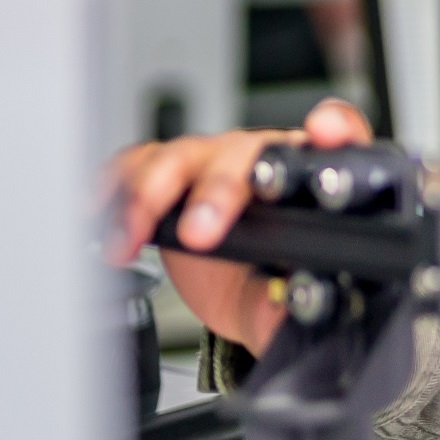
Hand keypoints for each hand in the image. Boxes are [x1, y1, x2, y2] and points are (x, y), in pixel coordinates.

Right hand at [104, 97, 373, 355]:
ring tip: (132, 237)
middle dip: (218, 188)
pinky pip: (137, 163)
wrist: (238, 293)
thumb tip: (304, 312)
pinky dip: (114, 186)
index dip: (334, 127)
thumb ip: (301, 306)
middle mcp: (266, 159)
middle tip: (201, 234)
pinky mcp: (172, 173)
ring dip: (151, 196)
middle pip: (246, 153)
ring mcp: (216, 161)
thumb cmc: (277, 284)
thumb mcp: (291, 304)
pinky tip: (99, 211)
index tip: (324, 132)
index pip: (340, 137)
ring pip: (183, 157)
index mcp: (314, 182)